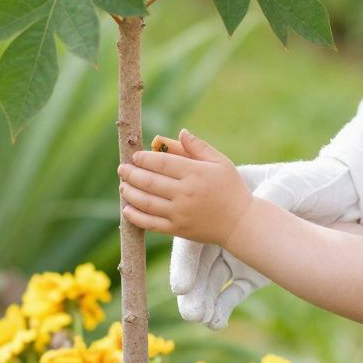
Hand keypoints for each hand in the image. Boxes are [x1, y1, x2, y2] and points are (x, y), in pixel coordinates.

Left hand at [119, 130, 250, 248]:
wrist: (240, 223)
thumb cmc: (231, 188)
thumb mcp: (220, 162)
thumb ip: (198, 147)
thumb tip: (180, 132)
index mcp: (195, 173)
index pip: (162, 163)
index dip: (144, 159)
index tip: (135, 156)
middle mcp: (185, 193)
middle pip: (150, 182)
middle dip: (131, 174)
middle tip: (122, 169)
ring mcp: (180, 213)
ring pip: (146, 202)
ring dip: (129, 193)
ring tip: (123, 186)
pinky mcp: (178, 230)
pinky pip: (151, 224)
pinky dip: (136, 217)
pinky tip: (127, 209)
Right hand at [169, 153, 361, 330]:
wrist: (346, 199)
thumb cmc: (315, 182)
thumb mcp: (294, 184)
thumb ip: (272, 194)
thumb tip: (256, 209)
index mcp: (229, 198)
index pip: (197, 227)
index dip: (187, 257)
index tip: (182, 285)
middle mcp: (229, 226)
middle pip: (200, 257)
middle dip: (193, 286)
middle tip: (191, 310)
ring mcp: (243, 249)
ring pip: (213, 278)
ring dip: (204, 299)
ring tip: (201, 319)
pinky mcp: (258, 270)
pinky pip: (233, 290)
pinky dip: (223, 305)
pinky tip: (215, 321)